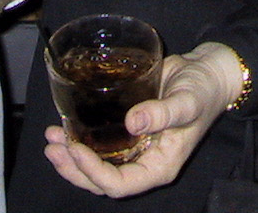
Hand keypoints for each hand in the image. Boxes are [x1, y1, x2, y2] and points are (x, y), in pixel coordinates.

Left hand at [43, 43, 243, 196]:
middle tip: (53, 146)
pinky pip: (100, 144)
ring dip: (71, 155)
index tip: (76, 149)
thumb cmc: (203, 90)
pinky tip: (64, 126)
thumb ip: (162, 113)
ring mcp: (134, 148)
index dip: (94, 172)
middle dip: (74, 168)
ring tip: (51, 137)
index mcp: (159, 166)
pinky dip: (80, 138)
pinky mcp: (127, 130)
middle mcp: (144, 162)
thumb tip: (132, 122)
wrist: (206, 72)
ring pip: (96, 165)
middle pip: (101, 180)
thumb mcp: (187, 102)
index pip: (120, 184)